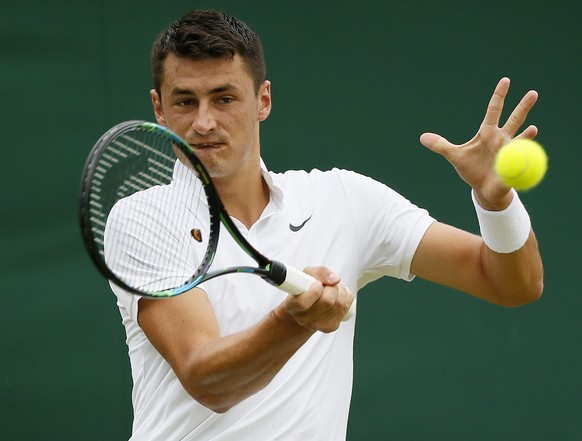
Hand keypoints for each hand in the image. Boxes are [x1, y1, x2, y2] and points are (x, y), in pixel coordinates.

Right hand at [278, 266, 353, 332]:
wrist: (305, 310)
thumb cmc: (305, 289)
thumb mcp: (306, 275)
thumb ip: (319, 273)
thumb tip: (335, 280)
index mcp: (292, 306)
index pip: (303, 303)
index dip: (314, 290)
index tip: (317, 283)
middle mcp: (304, 319)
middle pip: (327, 302)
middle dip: (332, 287)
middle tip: (328, 284)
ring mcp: (318, 325)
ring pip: (339, 304)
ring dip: (341, 290)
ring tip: (334, 288)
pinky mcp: (331, 327)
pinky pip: (346, 307)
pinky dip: (347, 297)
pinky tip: (339, 295)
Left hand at [419, 77, 537, 209]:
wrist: (483, 189)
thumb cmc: (471, 170)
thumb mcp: (454, 156)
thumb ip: (440, 145)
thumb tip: (422, 137)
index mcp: (487, 132)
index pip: (494, 110)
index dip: (499, 96)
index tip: (505, 80)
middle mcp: (501, 138)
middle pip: (514, 119)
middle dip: (523, 107)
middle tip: (533, 92)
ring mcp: (509, 150)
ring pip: (521, 135)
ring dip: (528, 130)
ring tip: (535, 127)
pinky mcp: (513, 163)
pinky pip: (520, 155)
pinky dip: (524, 149)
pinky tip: (531, 139)